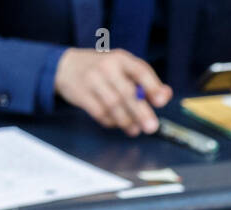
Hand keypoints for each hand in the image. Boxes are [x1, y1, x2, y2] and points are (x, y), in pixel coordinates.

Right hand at [53, 48, 171, 134]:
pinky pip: (100, 113)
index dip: (152, 86)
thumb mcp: (122, 67)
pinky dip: (111, 122)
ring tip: (135, 130)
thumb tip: (165, 95)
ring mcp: (92, 80)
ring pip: (113, 105)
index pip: (140, 71)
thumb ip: (143, 80)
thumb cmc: (102, 69)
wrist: (66, 66)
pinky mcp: (81, 95)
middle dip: (141, 112)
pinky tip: (117, 124)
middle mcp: (107, 67)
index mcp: (121, 58)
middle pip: (127, 92)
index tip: (162, 101)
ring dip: (127, 121)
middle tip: (152, 127)